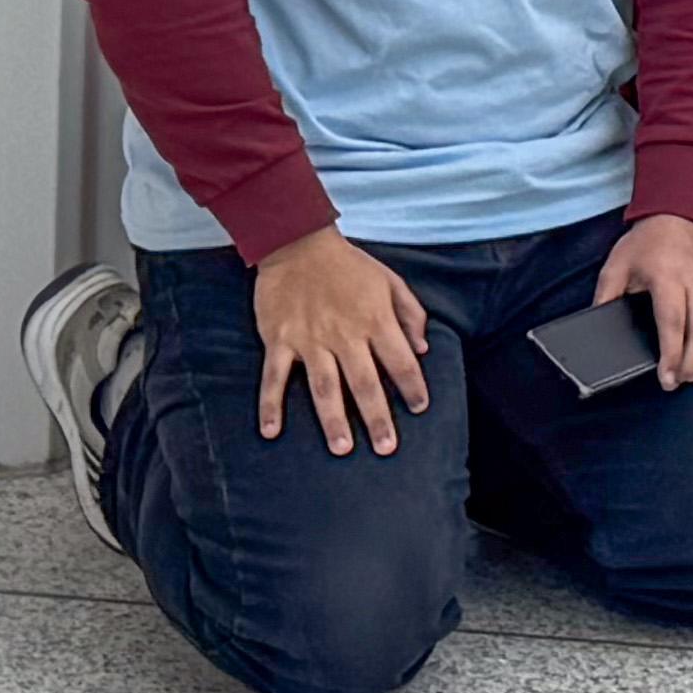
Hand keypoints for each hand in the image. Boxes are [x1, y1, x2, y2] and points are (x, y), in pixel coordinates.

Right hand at [248, 228, 432, 451]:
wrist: (298, 243)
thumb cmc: (349, 265)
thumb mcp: (389, 280)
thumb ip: (410, 313)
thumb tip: (422, 348)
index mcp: (375, 319)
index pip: (400, 360)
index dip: (413, 386)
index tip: (421, 409)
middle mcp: (345, 334)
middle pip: (364, 383)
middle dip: (377, 417)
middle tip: (386, 449)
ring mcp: (310, 339)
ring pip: (324, 387)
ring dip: (332, 420)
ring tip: (341, 449)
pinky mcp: (280, 340)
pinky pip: (274, 377)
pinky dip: (270, 405)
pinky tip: (271, 431)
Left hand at [596, 211, 692, 387]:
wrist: (680, 210)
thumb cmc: (646, 242)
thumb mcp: (617, 265)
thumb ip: (605, 297)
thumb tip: (597, 329)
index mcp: (668, 276)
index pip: (673, 322)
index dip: (672, 354)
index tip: (667, 378)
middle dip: (692, 363)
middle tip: (680, 381)